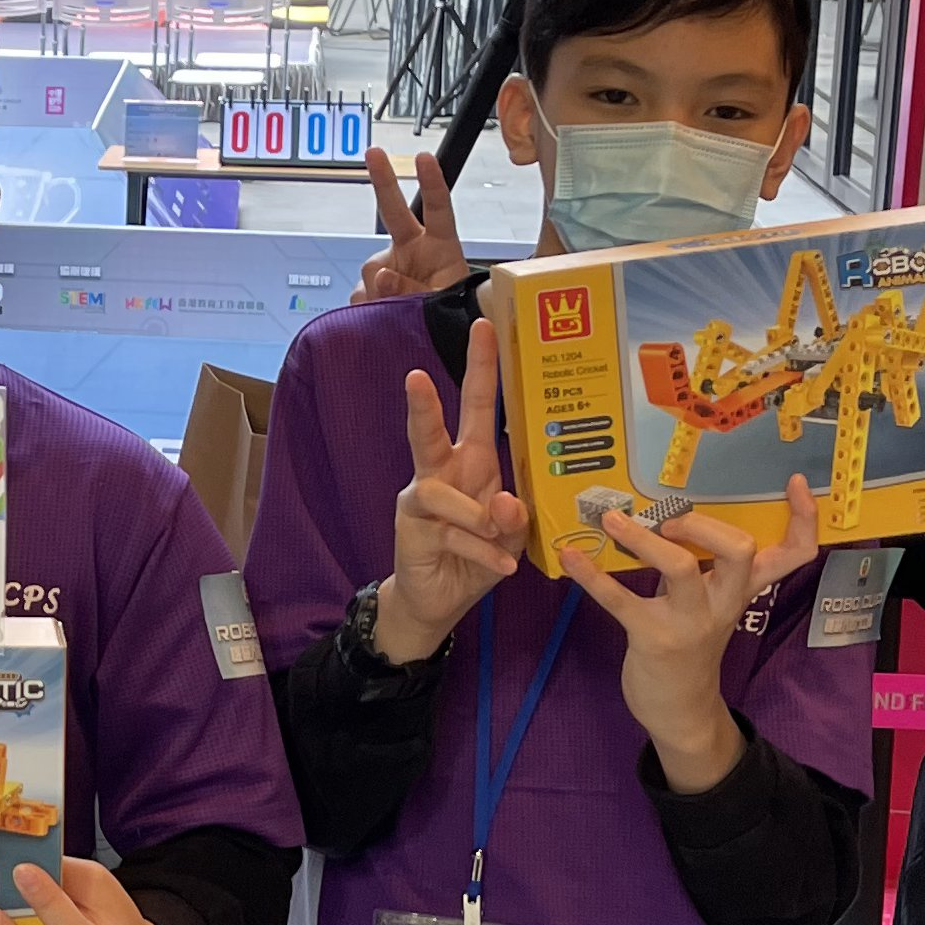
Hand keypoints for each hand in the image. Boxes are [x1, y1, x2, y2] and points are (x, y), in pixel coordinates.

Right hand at [361, 148, 471, 301]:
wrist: (437, 343)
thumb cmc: (450, 316)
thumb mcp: (440, 304)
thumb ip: (411, 289)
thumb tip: (380, 275)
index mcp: (441, 247)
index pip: (439, 210)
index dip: (432, 183)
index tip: (423, 158)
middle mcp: (413, 250)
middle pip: (395, 211)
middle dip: (383, 180)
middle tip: (374, 152)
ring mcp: (390, 268)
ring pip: (372, 270)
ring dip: (379, 290)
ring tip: (397, 311)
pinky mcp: (372, 289)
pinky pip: (360, 294)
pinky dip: (366, 307)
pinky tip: (378, 316)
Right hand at [378, 313, 530, 660]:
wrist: (439, 598)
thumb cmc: (477, 555)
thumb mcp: (509, 535)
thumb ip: (512, 517)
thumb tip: (503, 504)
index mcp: (471, 461)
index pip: (476, 406)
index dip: (481, 368)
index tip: (485, 326)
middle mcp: (441, 472)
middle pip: (428, 430)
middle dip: (423, 404)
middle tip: (416, 376)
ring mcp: (421, 499)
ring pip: (439, 491)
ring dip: (475, 516)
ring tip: (498, 536)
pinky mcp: (412, 529)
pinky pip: (449, 533)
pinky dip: (481, 551)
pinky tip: (500, 567)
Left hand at [563, 480, 825, 792]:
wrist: (681, 710)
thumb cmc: (692, 644)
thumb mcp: (713, 603)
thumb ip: (708, 564)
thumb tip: (677, 512)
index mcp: (743, 589)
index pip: (794, 553)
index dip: (804, 519)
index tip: (796, 481)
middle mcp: (724, 602)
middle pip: (740, 551)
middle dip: (705, 525)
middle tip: (669, 519)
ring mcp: (690, 622)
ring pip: (680, 568)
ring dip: (643, 539)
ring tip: (612, 520)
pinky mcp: (652, 637)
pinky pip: (621, 601)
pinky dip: (592, 577)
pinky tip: (570, 557)